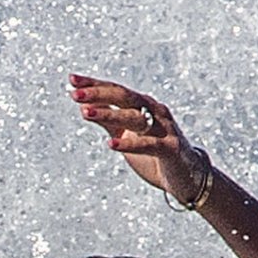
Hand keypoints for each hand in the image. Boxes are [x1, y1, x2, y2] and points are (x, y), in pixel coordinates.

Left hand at [71, 74, 213, 208]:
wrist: (186, 177)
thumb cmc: (153, 154)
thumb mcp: (126, 135)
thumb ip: (109, 121)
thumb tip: (83, 106)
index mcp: (143, 105)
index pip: (116, 90)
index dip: (95, 84)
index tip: (71, 79)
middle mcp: (155, 111)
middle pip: (125, 97)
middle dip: (99, 94)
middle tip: (75, 93)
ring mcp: (164, 129)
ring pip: (135, 118)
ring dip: (109, 115)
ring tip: (85, 113)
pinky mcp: (170, 149)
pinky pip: (148, 145)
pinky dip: (129, 144)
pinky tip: (110, 145)